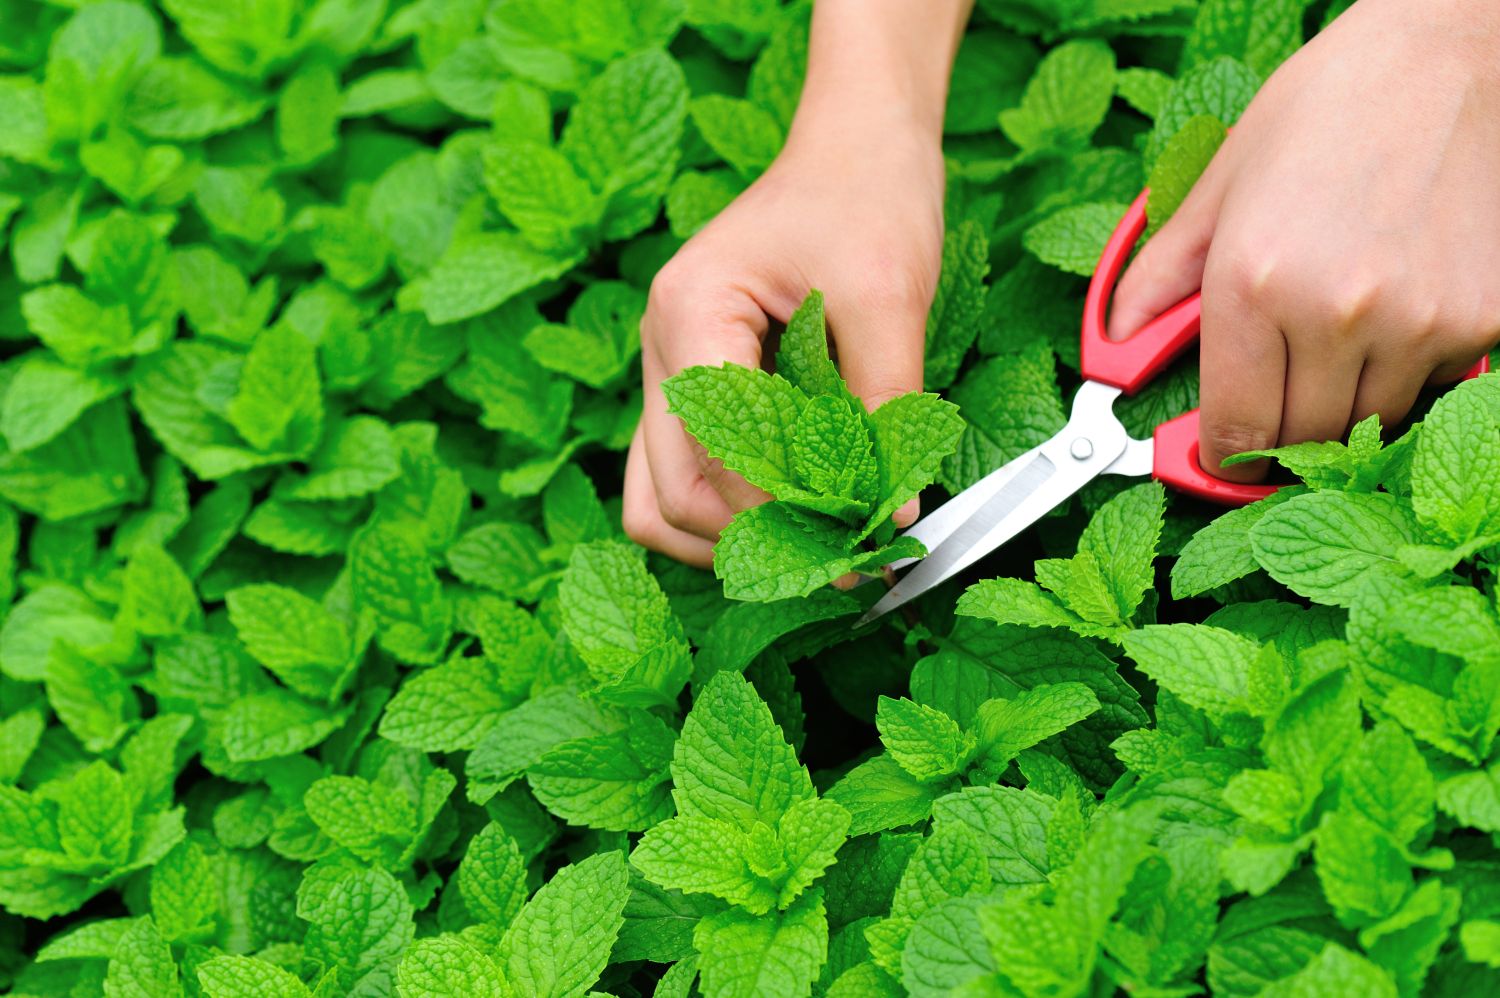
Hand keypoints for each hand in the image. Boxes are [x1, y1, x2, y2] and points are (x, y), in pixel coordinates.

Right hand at [624, 0, 968, 564]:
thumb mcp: (889, 298)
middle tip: (838, 563)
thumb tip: (890, 516)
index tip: (858, 550)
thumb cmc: (869, 197)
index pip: (719, 456)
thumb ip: (884, 410)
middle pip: (672, 494)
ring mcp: (668, 367)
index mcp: (691, 314)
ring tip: (811, 551)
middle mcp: (661, 347)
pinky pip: (687, 470)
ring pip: (660, 496)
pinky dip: (732, 508)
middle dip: (755, 539)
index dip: (786, 516)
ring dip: (729, 537)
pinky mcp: (696, 381)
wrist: (857, 144)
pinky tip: (795, 516)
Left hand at [1110, 0, 1499, 480]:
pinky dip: (1403, 377)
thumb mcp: (1218, 187)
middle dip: (1274, 439)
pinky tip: (1387, 321)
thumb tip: (1113, 348)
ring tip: (1326, 349)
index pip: (1233, 428)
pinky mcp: (1482, 319)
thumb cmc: (1322, 112)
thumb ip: (1157, 280)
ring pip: (1366, 425)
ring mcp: (1417, 321)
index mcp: (1253, 282)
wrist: (1445, 58)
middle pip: (1298, 442)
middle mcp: (1335, 313)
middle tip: (1268, 409)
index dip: (1219, 457)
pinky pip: (1431, 389)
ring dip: (1338, 410)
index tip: (1217, 457)